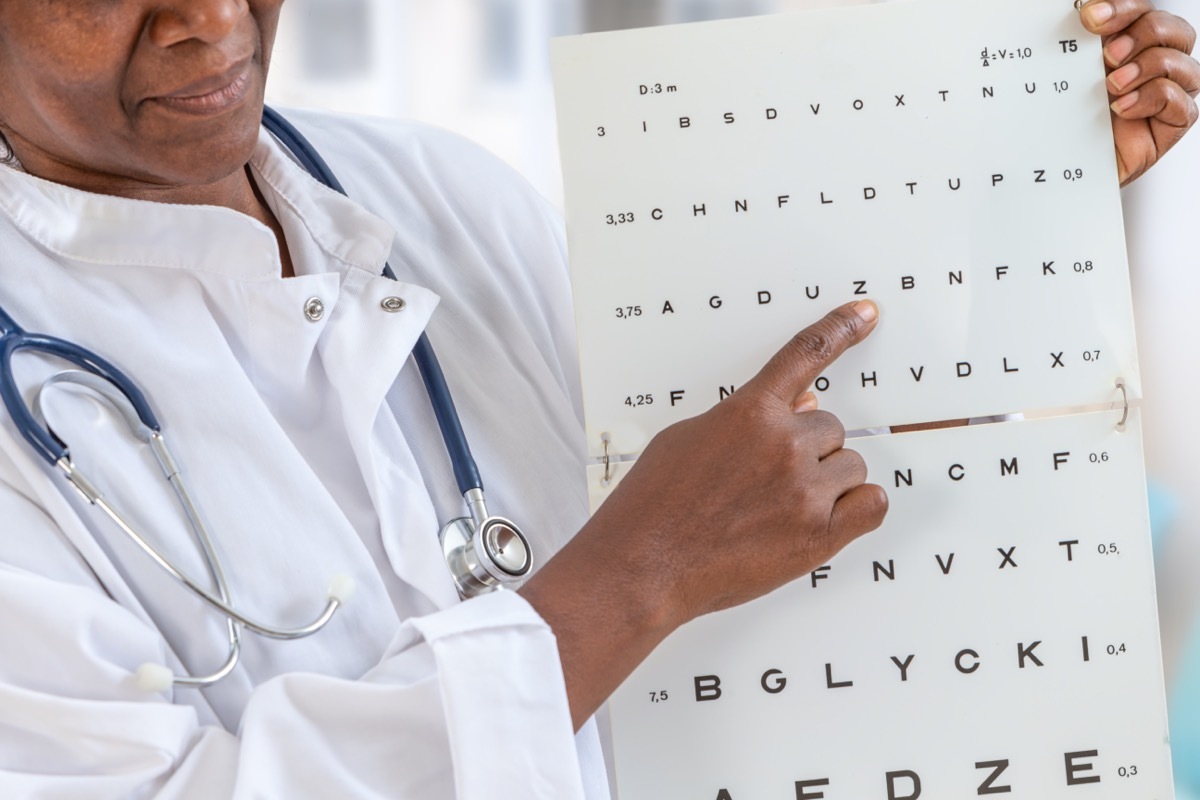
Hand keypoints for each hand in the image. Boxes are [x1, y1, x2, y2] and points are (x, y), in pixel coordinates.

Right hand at [521, 301, 886, 728]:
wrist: (643, 565)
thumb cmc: (653, 507)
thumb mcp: (686, 440)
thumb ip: (744, 422)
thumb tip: (800, 410)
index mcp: (749, 413)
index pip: (805, 355)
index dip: (840, 328)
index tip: (864, 314)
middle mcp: (783, 444)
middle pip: (833, 429)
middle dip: (809, 449)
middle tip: (772, 479)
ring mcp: (804, 490)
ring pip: (851, 467)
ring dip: (827, 482)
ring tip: (782, 508)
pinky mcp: (819, 535)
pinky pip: (871, 506)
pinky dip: (856, 510)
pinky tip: (827, 518)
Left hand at [1080, 0, 1199, 184]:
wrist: (1060, 173)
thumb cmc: (1062, 126)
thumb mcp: (1062, 82)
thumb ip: (1073, 49)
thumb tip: (1073, 13)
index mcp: (1127, 46)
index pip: (1142, 11)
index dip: (1123, 7)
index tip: (1090, 17)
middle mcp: (1152, 66)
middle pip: (1173, 29)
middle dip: (1141, 33)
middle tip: (1107, 55)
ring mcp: (1166, 94)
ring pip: (1183, 61)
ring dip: (1147, 66)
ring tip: (1112, 86)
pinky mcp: (1171, 125)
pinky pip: (1182, 102)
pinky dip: (1152, 99)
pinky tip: (1123, 108)